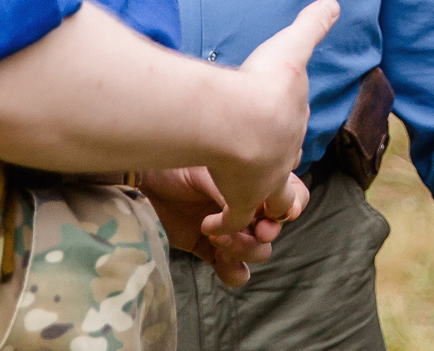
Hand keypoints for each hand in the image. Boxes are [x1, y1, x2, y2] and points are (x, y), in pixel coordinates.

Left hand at [140, 166, 296, 287]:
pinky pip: (234, 270)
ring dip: (244, 248)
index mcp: (256, 179)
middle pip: (276, 229)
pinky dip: (233, 271)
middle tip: (251, 229)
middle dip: (264, 233)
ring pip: (259, 251)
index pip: (292, 196)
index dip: (290, 208)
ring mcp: (231, 230)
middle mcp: (248, 206)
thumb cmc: (180, 162)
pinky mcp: (211, 250)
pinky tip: (221, 262)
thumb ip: (241, 189)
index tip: (269, 214)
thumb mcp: (216, 168)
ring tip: (216, 236)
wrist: (141, 179)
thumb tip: (258, 209)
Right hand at [205, 0, 337, 237]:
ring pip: (269, 202)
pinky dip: (223, 227)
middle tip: (259, 175)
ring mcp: (264, 181)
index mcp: (292, 125)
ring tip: (236, 208)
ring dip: (254, 206)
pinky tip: (209, 227)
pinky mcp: (241, 199)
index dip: (283, 136)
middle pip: (285, 171)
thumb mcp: (291, 47)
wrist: (243, 117)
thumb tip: (333, 3)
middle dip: (276, 175)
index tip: (274, 137)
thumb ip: (310, 27)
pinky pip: (234, 222)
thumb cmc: (265, 82)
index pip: (291, 135)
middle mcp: (283, 157)